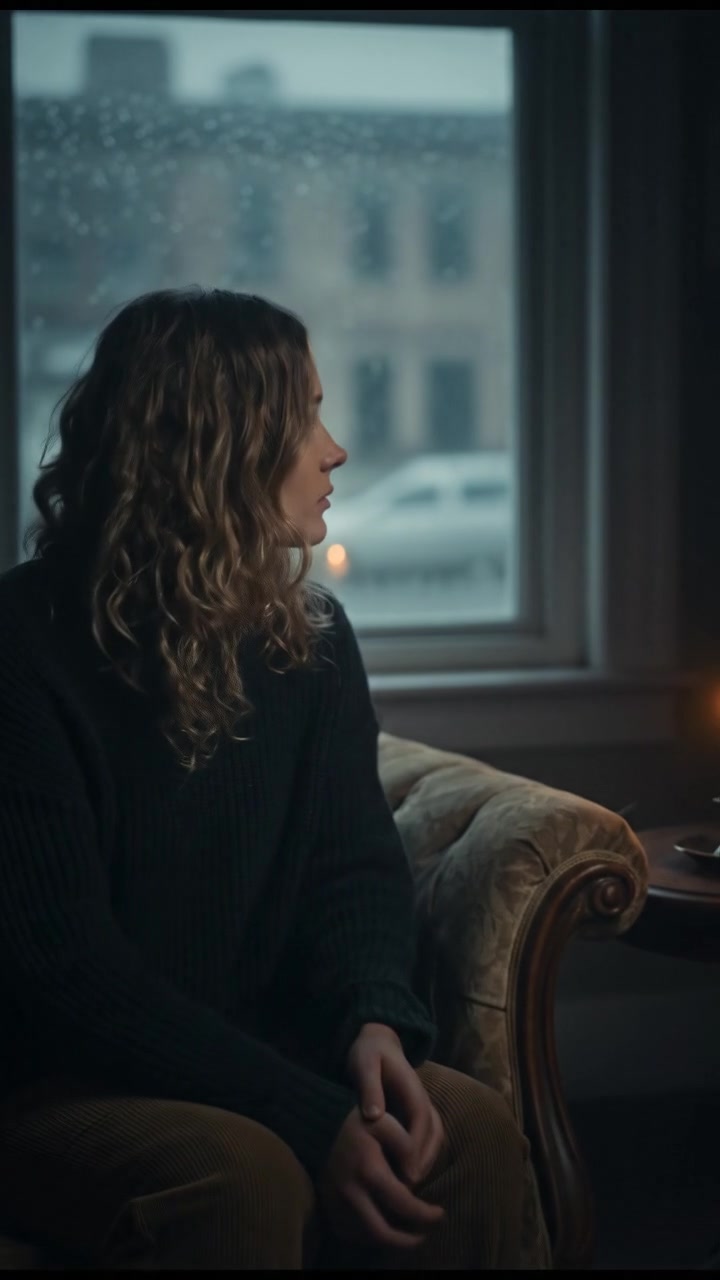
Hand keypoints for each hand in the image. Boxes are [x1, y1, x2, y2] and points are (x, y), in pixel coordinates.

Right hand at [317, 1104, 444, 1248]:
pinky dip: (369, 1236)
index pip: (404, 1205)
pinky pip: (350, 1233)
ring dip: (388, 1241)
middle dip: (406, 1241)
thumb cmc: (360, 1122)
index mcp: (368, 1171)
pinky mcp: (327, 1208)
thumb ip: (407, 1146)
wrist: (320, 1124)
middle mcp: (349, 1193)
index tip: (440, 1214)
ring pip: (365, 1237)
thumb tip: (415, 1178)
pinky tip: (383, 1226)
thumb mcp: (386, 1122)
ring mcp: (335, 1203)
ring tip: (406, 1234)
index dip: (425, 1215)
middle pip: (381, 1233)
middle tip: (424, 1236)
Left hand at [345, 1023, 444, 1186]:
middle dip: (422, 1162)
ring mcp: (423, 1105)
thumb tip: (373, 1117)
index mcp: (411, 1087)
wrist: (378, 1039)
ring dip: (425, 1162)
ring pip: (435, 1138)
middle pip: (433, 1134)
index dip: (417, 1149)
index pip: (421, 1121)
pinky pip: (429, 1137)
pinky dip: (423, 1155)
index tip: (407, 1174)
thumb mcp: (364, 1064)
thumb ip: (369, 1088)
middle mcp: (422, 1098)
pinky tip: (407, 1172)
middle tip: (406, 1189)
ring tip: (408, 1185)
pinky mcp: (417, 1112)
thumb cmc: (368, 1053)